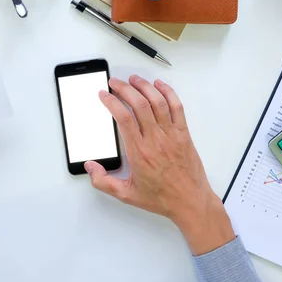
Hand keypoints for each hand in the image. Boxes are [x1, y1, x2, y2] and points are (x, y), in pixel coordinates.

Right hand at [85, 76, 234, 254]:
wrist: (191, 202)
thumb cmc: (162, 198)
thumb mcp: (126, 195)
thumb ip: (103, 182)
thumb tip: (90, 166)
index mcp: (140, 153)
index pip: (124, 119)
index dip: (112, 102)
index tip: (104, 95)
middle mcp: (156, 141)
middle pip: (139, 105)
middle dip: (124, 89)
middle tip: (114, 83)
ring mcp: (171, 135)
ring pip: (158, 102)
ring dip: (144, 86)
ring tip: (133, 79)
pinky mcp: (184, 134)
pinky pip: (177, 107)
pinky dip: (168, 93)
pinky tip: (159, 85)